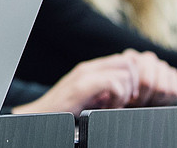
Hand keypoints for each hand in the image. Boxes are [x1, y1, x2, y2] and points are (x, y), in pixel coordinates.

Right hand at [12, 50, 176, 117]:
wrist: (40, 116)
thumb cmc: (65, 111)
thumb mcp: (89, 97)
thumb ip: (104, 89)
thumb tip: (129, 90)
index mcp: (91, 69)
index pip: (125, 59)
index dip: (135, 77)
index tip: (130, 97)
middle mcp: (88, 68)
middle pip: (128, 62)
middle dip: (135, 83)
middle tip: (127, 101)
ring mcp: (84, 75)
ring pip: (124, 72)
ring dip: (126, 93)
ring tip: (113, 106)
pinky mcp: (81, 86)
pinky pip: (114, 83)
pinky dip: (118, 98)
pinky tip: (107, 108)